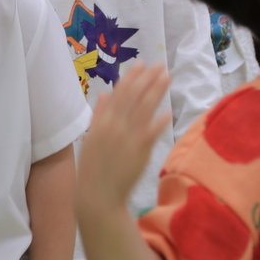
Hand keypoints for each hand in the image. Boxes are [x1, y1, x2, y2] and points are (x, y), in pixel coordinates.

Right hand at [78, 63, 171, 211]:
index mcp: (100, 122)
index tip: (140, 64)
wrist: (97, 195)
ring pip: (144, 109)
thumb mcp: (90, 138)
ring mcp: (127, 138)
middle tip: (160, 65)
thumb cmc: (92, 168)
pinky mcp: (138, 152)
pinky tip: (168, 111)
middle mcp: (113, 126)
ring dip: (156, 92)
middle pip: (133, 97)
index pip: (118, 94)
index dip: (130, 78)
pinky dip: (159, 122)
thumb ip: (98, 115)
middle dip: (147, 79)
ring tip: (167, 78)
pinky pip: (151, 133)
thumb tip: (104, 94)